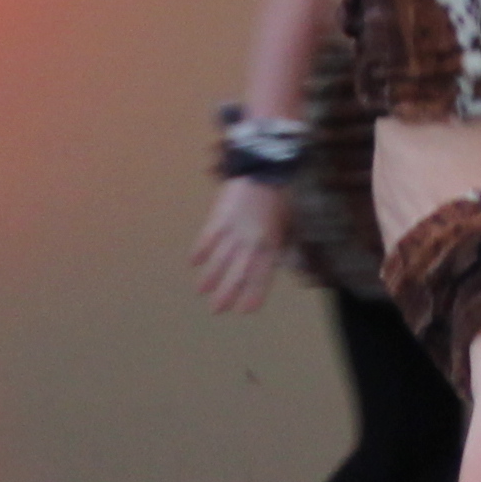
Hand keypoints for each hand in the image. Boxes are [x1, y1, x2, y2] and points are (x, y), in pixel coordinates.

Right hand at [191, 180, 292, 313]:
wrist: (263, 171)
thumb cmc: (278, 199)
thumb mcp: (286, 225)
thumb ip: (279, 247)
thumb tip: (280, 266)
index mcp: (271, 244)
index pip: (261, 276)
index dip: (253, 294)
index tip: (245, 310)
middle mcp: (252, 241)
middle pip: (238, 273)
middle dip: (227, 293)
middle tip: (216, 309)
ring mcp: (234, 231)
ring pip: (220, 260)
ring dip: (210, 277)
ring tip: (201, 291)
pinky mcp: (219, 218)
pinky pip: (207, 238)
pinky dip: (200, 251)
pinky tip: (193, 263)